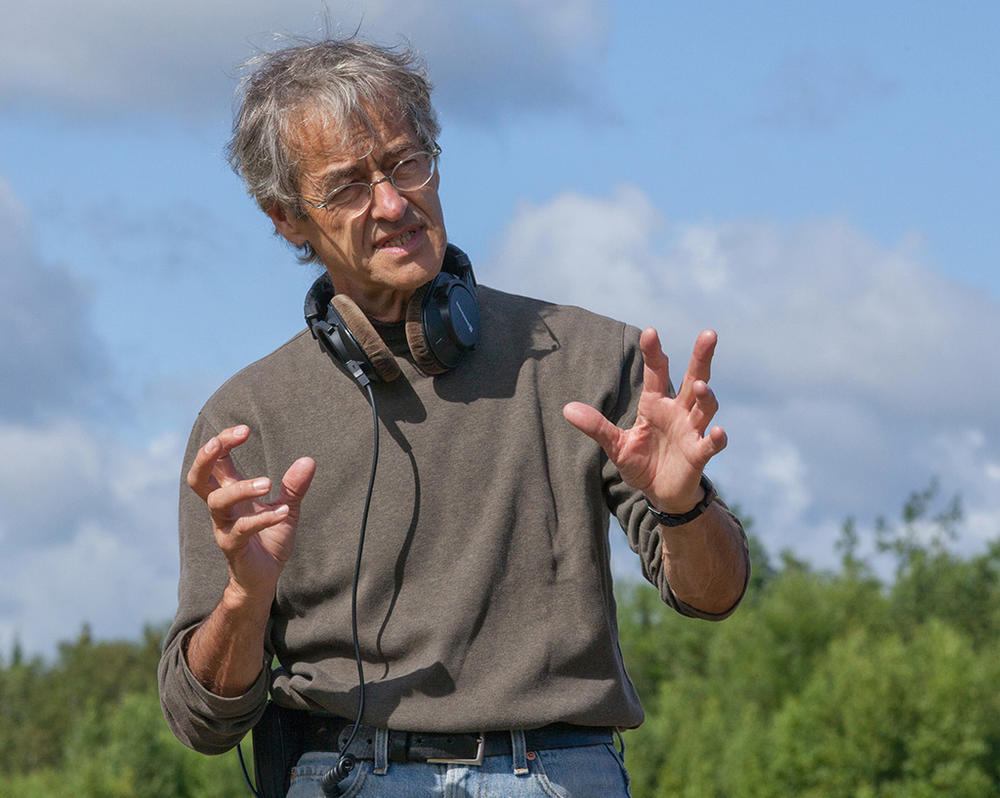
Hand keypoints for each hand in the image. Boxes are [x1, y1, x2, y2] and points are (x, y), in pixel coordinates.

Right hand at [186, 424, 315, 599]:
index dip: (223, 442)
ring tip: (267, 482)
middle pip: (197, 478)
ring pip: (217, 503)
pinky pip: (242, 530)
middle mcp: (221, 508)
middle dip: (205, 457)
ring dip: (241, 489)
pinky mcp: (233, 546)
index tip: (244, 430)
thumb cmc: (269, 540)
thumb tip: (308, 460)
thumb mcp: (287, 509)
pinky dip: (264, 519)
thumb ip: (294, 487)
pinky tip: (283, 512)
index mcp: (230, 493)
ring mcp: (224, 527)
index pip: (215, 461)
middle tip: (220, 442)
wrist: (264, 578)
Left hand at [563, 328, 726, 512]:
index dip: (654, 353)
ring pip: (705, 407)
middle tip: (708, 334)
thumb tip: (566, 409)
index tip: (650, 332)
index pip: (657, 372)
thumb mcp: (616, 445)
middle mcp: (678, 411)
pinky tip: (718, 432)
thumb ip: (596, 426)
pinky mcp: (699, 454)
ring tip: (701, 386)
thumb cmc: (640, 463)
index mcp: (656, 403)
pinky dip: (717, 438)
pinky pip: (711, 444)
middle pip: (694, 378)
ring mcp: (692, 431)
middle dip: (701, 357)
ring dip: (706, 396)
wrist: (659, 493)